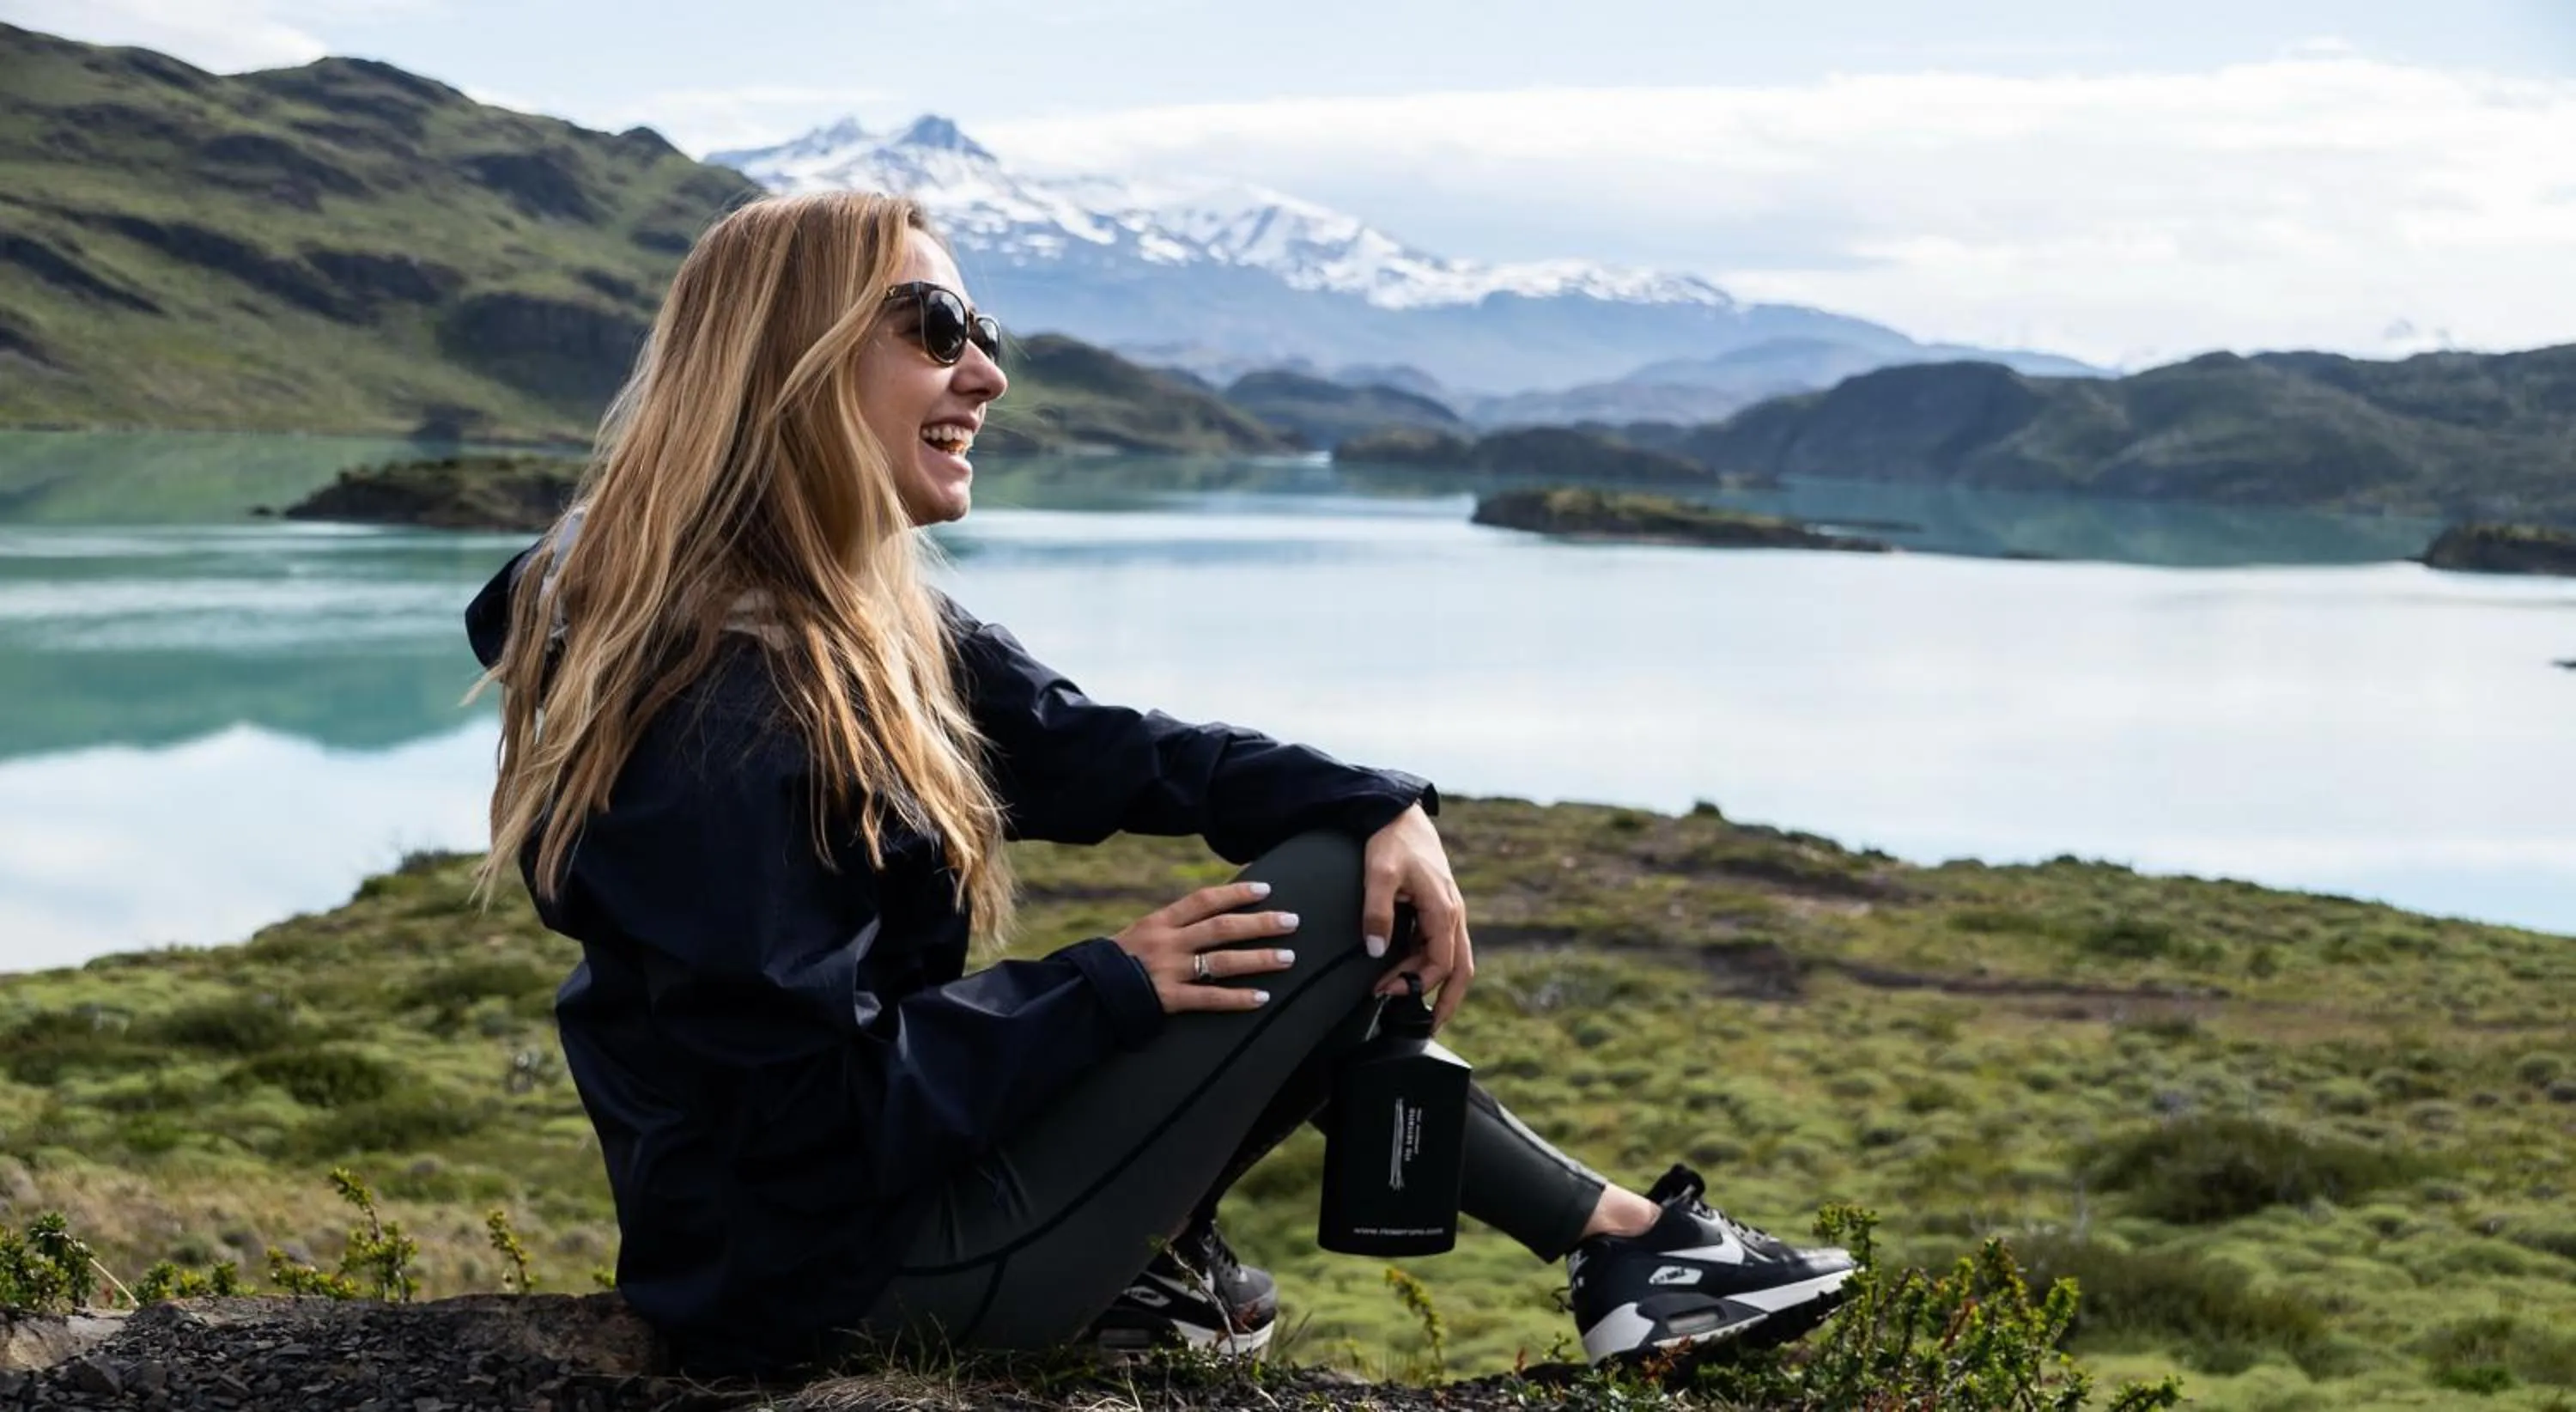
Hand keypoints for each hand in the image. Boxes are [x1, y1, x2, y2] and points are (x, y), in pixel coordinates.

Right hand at [1112, 880, 1301, 1012]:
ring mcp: (1168, 970)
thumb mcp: (1138, 934)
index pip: (1203, 901)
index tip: (1266, 890)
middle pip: (1221, 928)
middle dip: (1259, 923)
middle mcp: (1167, 942)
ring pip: (1221, 961)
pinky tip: (1262, 998)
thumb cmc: (1114, 962)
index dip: (1235, 894)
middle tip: (1292, 922)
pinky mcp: (1167, 999)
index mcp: (1159, 922)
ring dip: (1258, 959)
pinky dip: (1237, 998)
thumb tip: (1208, 916)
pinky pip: (1208, 998)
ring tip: (1288, 958)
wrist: (1083, 993)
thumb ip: (1171, 927)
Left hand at [1362, 803, 1474, 1031]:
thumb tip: (1375, 952)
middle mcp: (1453, 914)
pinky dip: (1429, 965)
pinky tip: (1408, 974)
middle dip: (1447, 1001)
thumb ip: (1377, 912)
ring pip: (1454, 959)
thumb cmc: (1391, 840)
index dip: (1415, 983)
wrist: (1398, 812)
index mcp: (1444, 909)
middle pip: (1461, 969)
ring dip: (1435, 984)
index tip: (1384, 991)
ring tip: (1413, 1005)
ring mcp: (1449, 911)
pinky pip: (1442, 945)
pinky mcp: (1439, 908)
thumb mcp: (1379, 874)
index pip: (1441, 963)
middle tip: (1428, 1027)